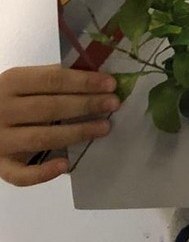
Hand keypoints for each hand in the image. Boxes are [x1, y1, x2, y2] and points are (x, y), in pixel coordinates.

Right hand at [0, 64, 120, 186]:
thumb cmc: (8, 96)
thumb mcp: (23, 80)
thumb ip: (51, 78)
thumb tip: (94, 77)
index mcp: (13, 81)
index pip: (53, 80)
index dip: (84, 81)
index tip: (110, 84)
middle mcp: (3, 110)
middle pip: (50, 107)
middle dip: (86, 105)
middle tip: (113, 104)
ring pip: (41, 138)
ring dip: (76, 133)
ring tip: (104, 128)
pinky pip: (19, 175)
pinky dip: (42, 173)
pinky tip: (65, 164)